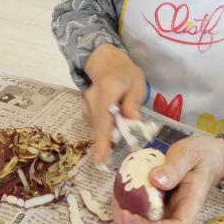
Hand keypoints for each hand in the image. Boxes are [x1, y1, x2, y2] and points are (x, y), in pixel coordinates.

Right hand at [82, 43, 147, 167]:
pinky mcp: (85, 111)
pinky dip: (105, 129)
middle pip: (100, 126)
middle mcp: (92, 98)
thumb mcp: (137, 83)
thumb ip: (134, 101)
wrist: (106, 64)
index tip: (99, 159)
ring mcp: (86, 105)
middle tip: (114, 155)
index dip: (102, 140)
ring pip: (99, 128)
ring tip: (121, 129)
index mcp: (107, 89)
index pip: (103, 117)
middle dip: (108, 142)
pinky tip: (113, 124)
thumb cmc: (125, 74)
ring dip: (110, 134)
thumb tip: (133, 121)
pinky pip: (96, 125)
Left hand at [112, 135, 223, 223]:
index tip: (134, 216)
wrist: (204, 158)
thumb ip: (174, 166)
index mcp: (192, 205)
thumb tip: (155, 180)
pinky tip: (119, 206)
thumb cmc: (198, 156)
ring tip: (118, 211)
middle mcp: (181, 219)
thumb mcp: (187, 153)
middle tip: (123, 215)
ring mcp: (169, 221)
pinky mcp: (158, 218)